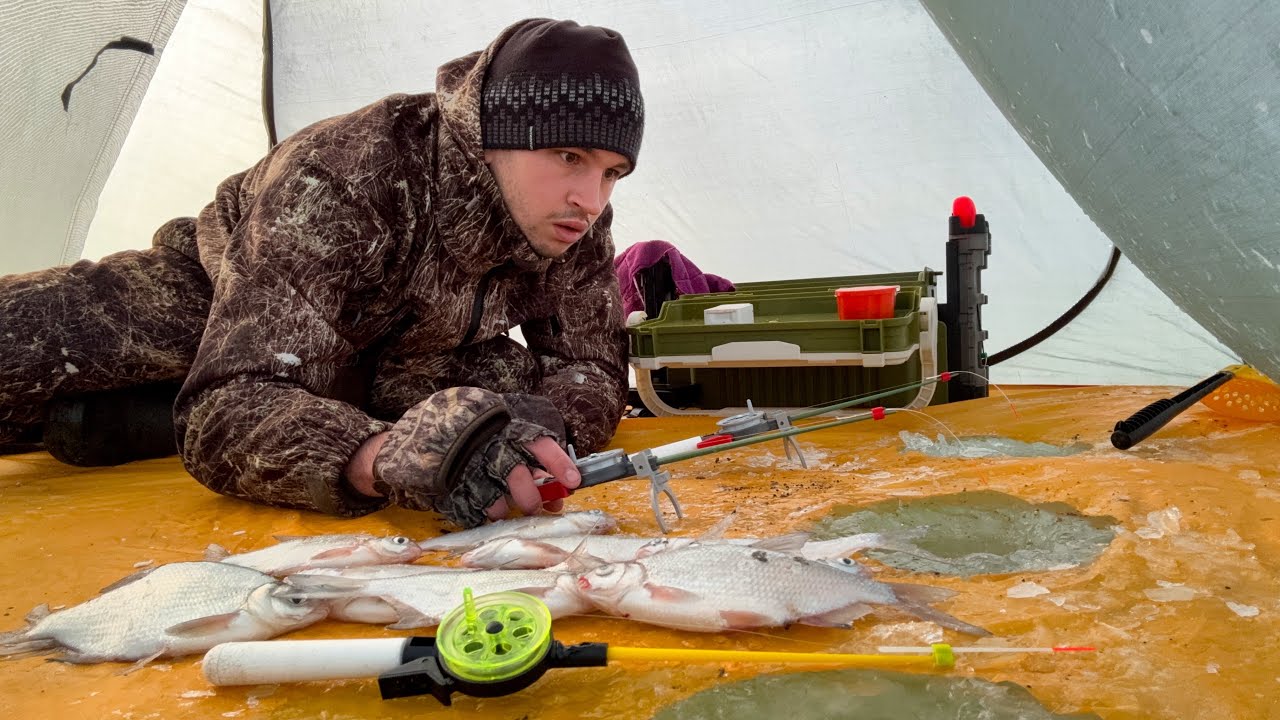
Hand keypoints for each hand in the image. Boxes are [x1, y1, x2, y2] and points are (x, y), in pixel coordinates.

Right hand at [366, 387, 573, 527]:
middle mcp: (483, 446)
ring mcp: (463, 468)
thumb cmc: (459, 433)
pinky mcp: (446, 489)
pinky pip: (474, 511)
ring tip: (506, 508)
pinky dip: (484, 515)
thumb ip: (520, 448)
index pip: (536, 441)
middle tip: (538, 506)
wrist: (404, 441)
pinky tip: (483, 509)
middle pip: (518, 475)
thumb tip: (555, 479)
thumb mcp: (490, 428)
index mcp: (499, 425)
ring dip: (507, 508)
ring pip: (498, 497)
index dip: (557, 462)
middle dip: (532, 496)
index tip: (574, 481)